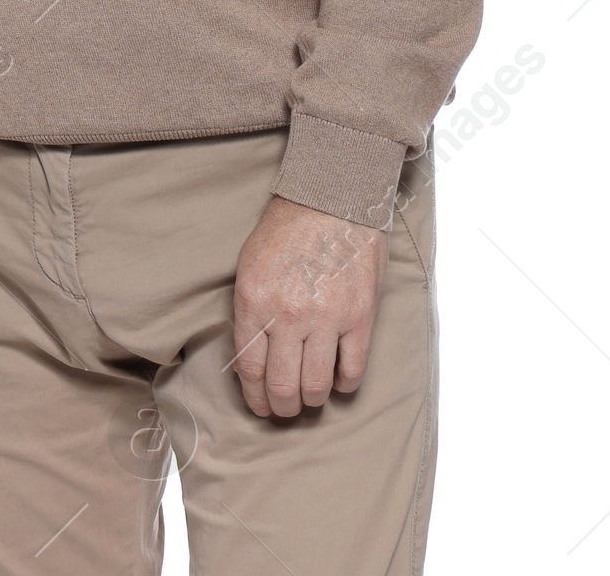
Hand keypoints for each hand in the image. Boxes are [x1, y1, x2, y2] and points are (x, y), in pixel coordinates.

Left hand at [231, 196, 386, 417]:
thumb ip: (250, 311)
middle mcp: (288, 314)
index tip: (259, 406)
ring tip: (310, 397)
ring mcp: (326, 317)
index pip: (250, 368)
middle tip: (284, 409)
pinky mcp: (359, 317)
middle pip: (282, 385)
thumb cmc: (286, 230)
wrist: (330, 200)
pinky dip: (344, 384)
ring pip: (316, 386)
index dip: (254, 396)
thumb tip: (252, 356)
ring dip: (311, 400)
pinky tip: (338, 380)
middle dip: (281, 407)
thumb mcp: (249, 265)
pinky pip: (352, 370)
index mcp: (255, 300)